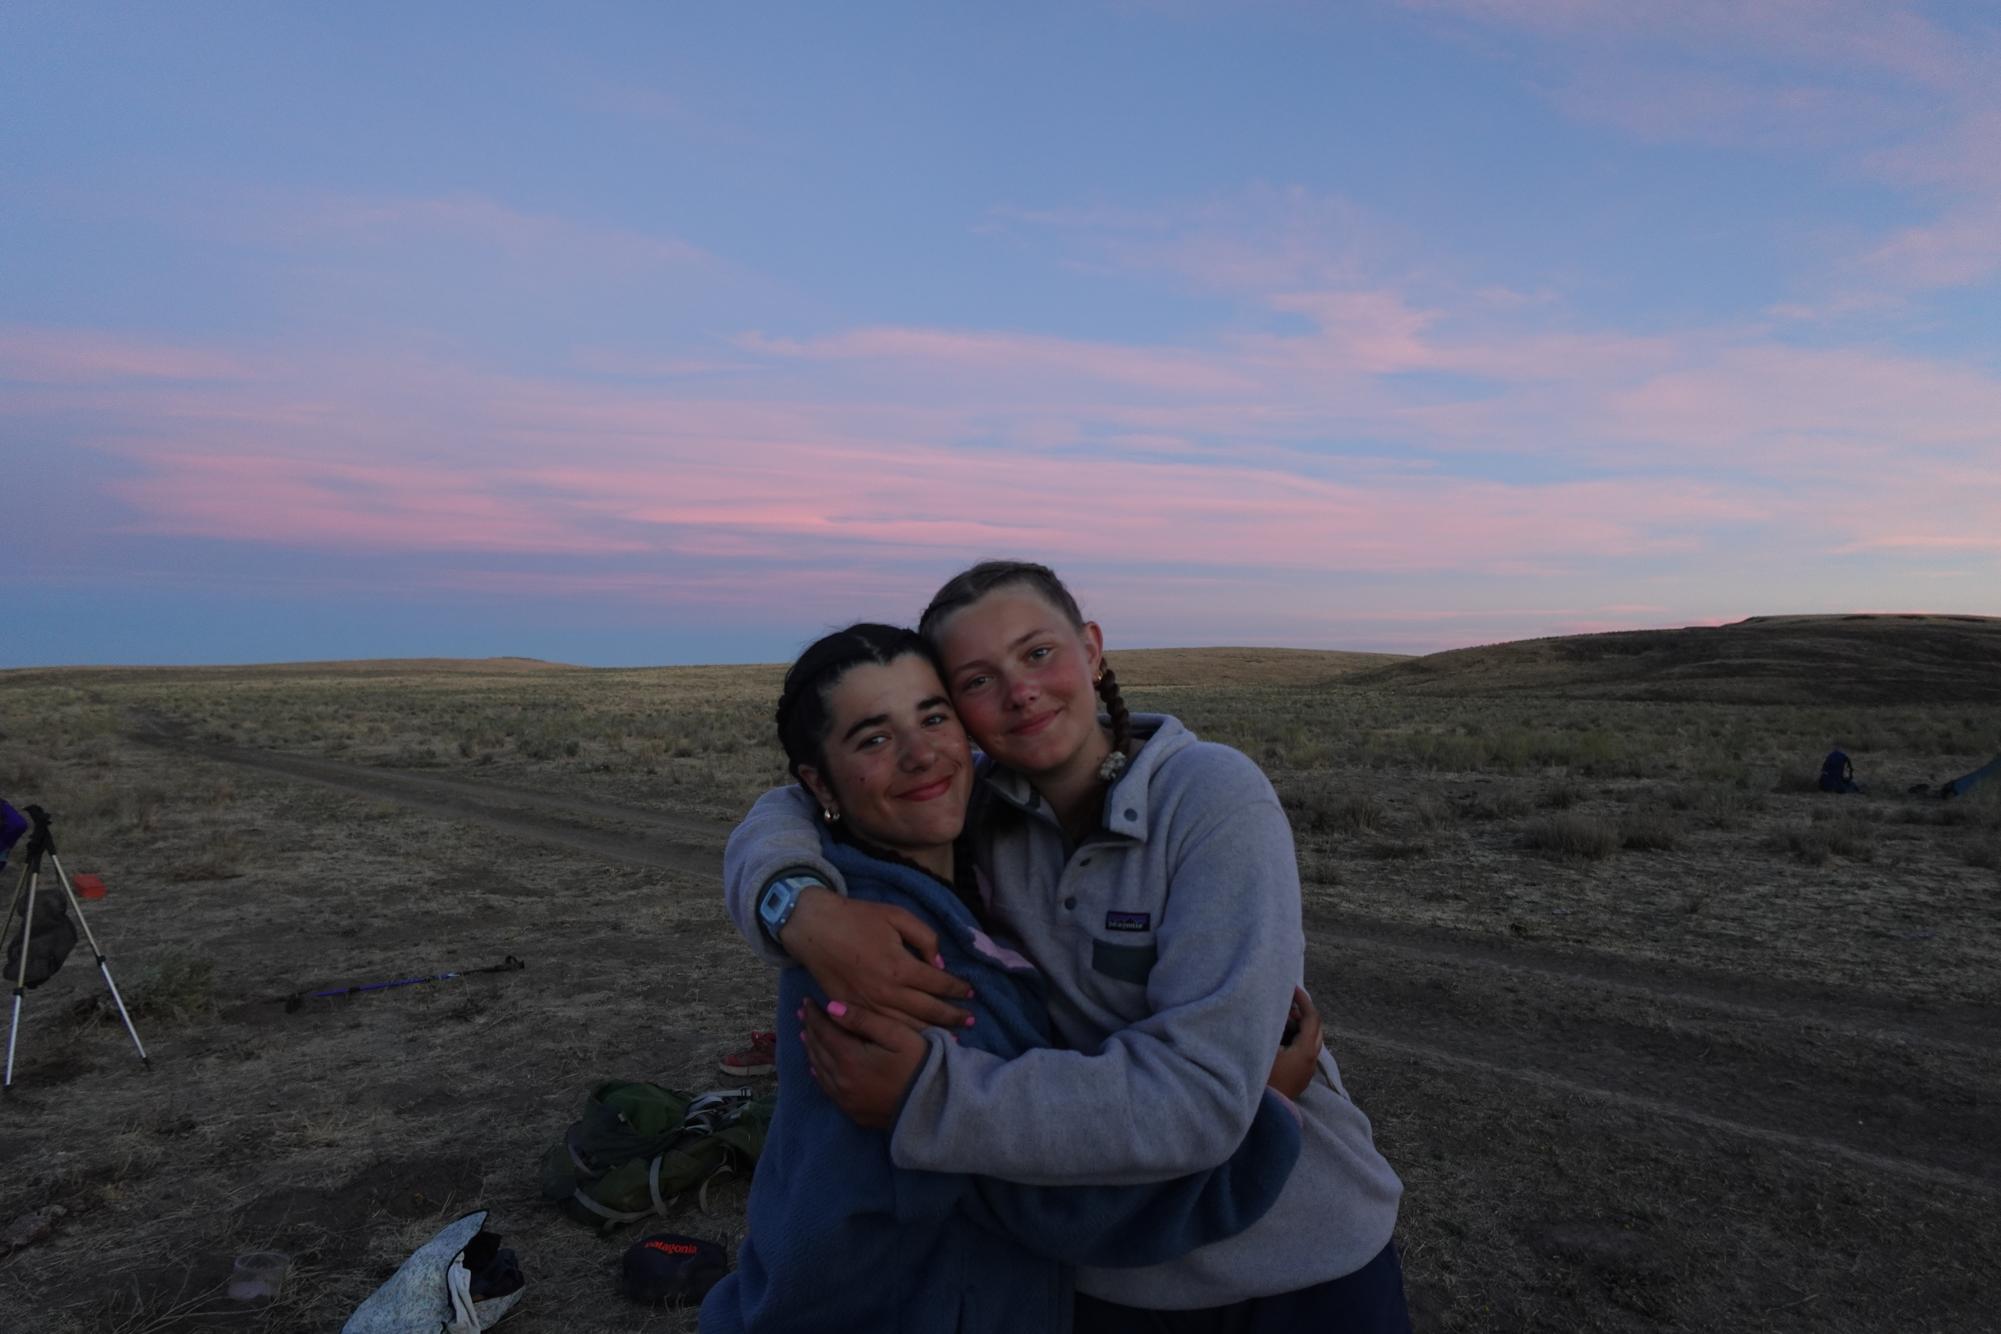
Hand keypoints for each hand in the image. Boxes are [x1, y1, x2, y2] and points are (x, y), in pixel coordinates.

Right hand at [784, 889, 975, 1032]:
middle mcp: (887, 992)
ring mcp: (868, 1006)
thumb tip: (940, 963)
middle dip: (953, 1016)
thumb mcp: (897, 916)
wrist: (813, 927)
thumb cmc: (857, 917)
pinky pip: (882, 1030)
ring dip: (932, 1032)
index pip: (938, 984)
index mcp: (900, 967)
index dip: (958, 989)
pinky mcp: (852, 1012)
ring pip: (907, 1027)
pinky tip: (915, 1040)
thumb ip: (925, 937)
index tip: (971, 993)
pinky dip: (903, 1036)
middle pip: (928, 1011)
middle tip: (971, 1021)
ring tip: (952, 1038)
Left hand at [799, 998, 929, 1129]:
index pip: (824, 1031)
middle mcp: (841, 1080)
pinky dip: (819, 1072)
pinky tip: (816, 1066)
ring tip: (806, 1034)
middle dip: (810, 1029)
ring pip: (819, 1069)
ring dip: (811, 1049)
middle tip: (803, 1013)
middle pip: (818, 1050)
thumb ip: (864, 1020)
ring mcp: (845, 1099)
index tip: (807, 1001)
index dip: (814, 1015)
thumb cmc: (920, 1064)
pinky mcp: (852, 1112)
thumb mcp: (897, 1035)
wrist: (935, 1106)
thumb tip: (832, 1008)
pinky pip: (827, 1088)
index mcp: (850, 1058)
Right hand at [1267, 985, 1323, 1101]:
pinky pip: (1302, 1052)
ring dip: (1297, 1027)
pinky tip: (1275, 1039)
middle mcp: (1311, 1061)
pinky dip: (1293, 1039)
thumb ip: (1271, 1028)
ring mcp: (1306, 1071)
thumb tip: (1274, 1011)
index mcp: (1306, 1051)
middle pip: (1314, 1028)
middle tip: (1283, 1004)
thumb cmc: (1262, 1082)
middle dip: (1301, 1013)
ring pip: (1309, 1041)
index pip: (1311, 1018)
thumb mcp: (1264, 1051)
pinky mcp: (1299, 1079)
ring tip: (1276, 1020)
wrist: (1266, 1117)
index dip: (1303, 1000)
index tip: (1291, 987)